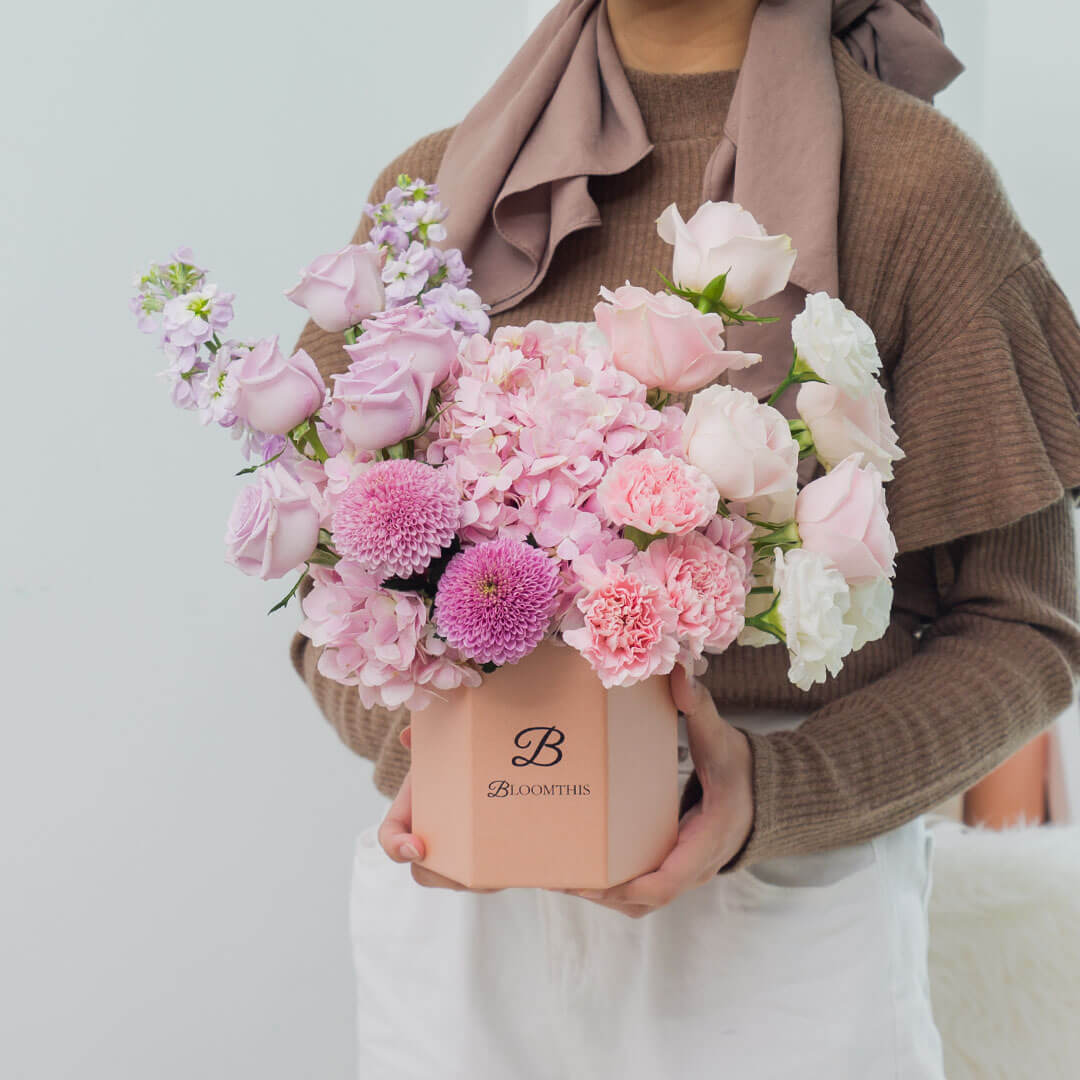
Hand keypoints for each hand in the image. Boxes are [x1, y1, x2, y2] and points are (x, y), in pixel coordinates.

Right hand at [376, 726, 500, 892]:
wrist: (487, 768)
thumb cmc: (456, 758)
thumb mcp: (440, 747)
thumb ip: (425, 736)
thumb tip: (407, 734)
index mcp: (413, 816)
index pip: (391, 838)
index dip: (396, 847)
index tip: (416, 846)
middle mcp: (434, 844)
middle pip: (427, 873)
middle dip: (443, 874)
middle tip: (466, 863)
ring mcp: (462, 859)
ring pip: (465, 882)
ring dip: (480, 879)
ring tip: (502, 864)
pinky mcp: (492, 863)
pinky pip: (497, 879)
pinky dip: (512, 874)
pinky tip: (537, 867)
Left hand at [564, 666, 753, 918]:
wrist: (766, 793)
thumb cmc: (741, 767)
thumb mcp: (722, 739)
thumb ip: (701, 708)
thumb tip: (680, 673)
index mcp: (708, 839)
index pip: (669, 881)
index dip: (631, 886)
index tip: (595, 883)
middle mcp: (696, 866)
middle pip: (645, 899)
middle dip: (601, 894)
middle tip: (559, 875)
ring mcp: (685, 873)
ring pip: (641, 902)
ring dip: (602, 895)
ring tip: (559, 875)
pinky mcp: (675, 867)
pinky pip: (642, 890)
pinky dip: (613, 887)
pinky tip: (581, 868)